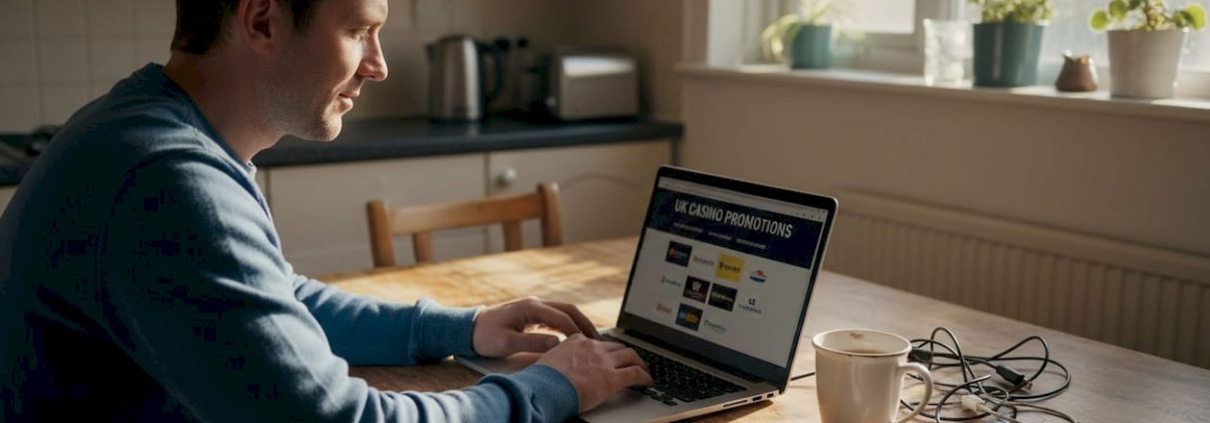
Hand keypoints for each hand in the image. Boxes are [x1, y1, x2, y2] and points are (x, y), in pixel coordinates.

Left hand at [472, 296, 599, 357]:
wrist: (468, 329)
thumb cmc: (485, 336)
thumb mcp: (507, 343)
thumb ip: (534, 342)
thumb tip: (558, 344)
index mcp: (531, 307)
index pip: (562, 317)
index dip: (577, 331)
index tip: (588, 345)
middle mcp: (535, 303)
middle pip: (568, 310)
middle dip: (584, 323)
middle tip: (598, 340)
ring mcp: (534, 308)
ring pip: (563, 312)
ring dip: (578, 324)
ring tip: (591, 339)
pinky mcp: (532, 314)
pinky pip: (555, 318)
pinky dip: (567, 326)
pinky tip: (574, 337)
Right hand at [537, 334, 652, 412]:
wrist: (543, 389)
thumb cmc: (540, 380)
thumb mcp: (546, 362)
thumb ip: (555, 360)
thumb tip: (550, 366)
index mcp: (576, 341)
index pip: (597, 342)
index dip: (606, 350)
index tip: (609, 356)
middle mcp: (591, 347)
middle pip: (616, 346)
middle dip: (625, 354)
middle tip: (631, 361)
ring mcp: (603, 361)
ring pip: (630, 355)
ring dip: (639, 362)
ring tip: (643, 370)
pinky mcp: (611, 378)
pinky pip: (635, 373)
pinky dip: (644, 377)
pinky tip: (648, 382)